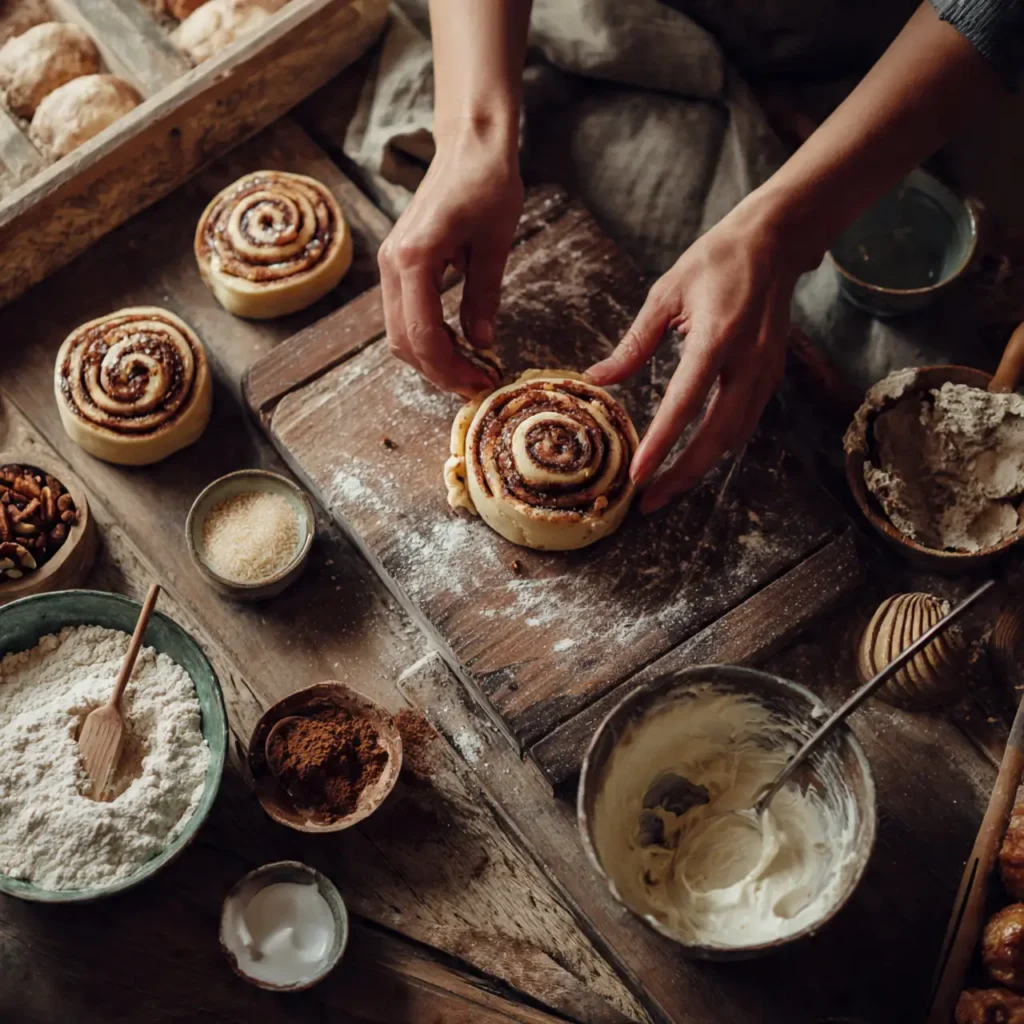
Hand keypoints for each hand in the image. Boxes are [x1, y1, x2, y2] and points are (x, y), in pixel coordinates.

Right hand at [378, 128, 523, 396]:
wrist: (469, 143)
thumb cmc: (488, 182)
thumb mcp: (497, 244)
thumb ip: (484, 296)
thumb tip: (483, 344)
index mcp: (414, 258)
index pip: (422, 334)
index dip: (450, 368)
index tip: (481, 382)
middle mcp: (392, 264)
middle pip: (404, 342)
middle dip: (439, 371)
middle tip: (478, 384)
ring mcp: (390, 264)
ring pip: (399, 333)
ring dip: (432, 358)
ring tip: (471, 368)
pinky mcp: (398, 264)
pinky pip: (404, 314)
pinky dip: (428, 337)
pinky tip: (459, 344)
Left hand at [588, 191, 808, 512]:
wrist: (774, 242)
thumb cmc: (714, 261)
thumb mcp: (664, 294)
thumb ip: (633, 344)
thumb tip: (597, 379)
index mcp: (716, 338)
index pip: (685, 403)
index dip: (661, 443)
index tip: (638, 474)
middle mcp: (747, 361)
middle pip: (716, 436)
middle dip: (681, 474)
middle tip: (648, 502)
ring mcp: (765, 371)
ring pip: (733, 437)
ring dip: (700, 467)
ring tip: (665, 488)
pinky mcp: (772, 376)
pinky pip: (745, 422)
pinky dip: (719, 446)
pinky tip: (695, 458)